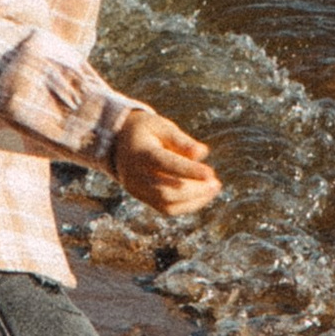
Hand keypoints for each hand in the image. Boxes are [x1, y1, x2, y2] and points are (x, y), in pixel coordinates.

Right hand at [113, 103, 219, 218]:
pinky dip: (187, 205)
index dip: (188, 170)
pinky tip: (203, 194)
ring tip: (214, 187)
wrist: (118, 143)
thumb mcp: (161, 126)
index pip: (166, 164)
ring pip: (167, 203)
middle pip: (166, 190)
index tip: (210, 173)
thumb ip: (181, 140)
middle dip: (194, 189)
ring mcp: (137, 190)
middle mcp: (135, 175)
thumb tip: (202, 153)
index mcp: (140, 153)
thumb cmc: (146, 131)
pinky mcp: (143, 198)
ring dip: (194, 199)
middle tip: (215, 182)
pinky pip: (166, 209)